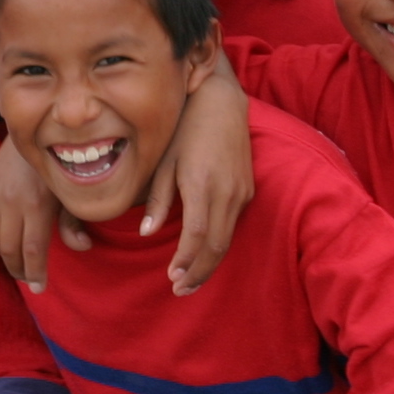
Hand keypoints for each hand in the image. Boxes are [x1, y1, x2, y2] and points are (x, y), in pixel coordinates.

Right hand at [0, 132, 87, 292]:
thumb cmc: (60, 161)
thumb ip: (74, 222)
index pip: (32, 251)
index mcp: (36, 206)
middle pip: (10, 250)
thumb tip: (82, 248)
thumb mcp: (70, 192)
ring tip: (18, 261)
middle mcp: (12, 203)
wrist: (33, 127)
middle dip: (19, 270)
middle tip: (29, 279)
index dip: (35, 273)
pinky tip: (5, 236)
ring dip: (5, 254)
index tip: (40, 288)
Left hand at [148, 73, 251, 293]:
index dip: (185, 260)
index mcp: (202, 183)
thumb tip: (146, 232)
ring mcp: (241, 191)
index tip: (171, 278)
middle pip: (216, 245)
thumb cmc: (185, 130)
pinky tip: (203, 254)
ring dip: (209, 263)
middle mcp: (226, 190)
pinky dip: (218, 245)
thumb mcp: (163, 162)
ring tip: (190, 281)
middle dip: (199, 272)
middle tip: (180, 290)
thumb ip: (157, 198)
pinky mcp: (247, 189)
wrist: (221, 103)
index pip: (197, 233)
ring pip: (227, 238)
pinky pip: (232, 224)